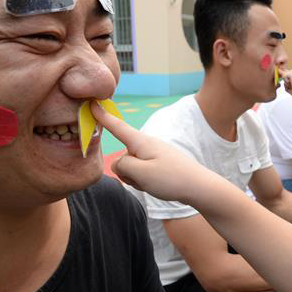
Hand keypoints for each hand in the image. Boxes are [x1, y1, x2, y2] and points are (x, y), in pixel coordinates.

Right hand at [90, 102, 213, 203]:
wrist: (199, 187)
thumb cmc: (171, 178)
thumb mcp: (141, 173)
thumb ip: (122, 166)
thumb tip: (119, 164)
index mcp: (141, 142)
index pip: (117, 127)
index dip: (103, 117)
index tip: (91, 104)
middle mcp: (146, 145)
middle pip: (123, 158)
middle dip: (127, 173)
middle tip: (145, 181)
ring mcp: (153, 155)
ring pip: (131, 168)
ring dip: (136, 179)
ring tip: (153, 183)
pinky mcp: (158, 164)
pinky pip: (141, 173)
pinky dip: (144, 181)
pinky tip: (158, 185)